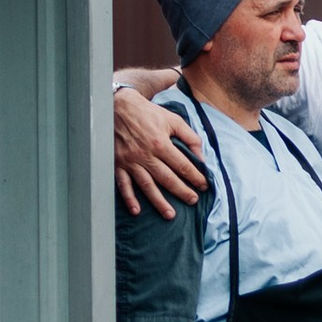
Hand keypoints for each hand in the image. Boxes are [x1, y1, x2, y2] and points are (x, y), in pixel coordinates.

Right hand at [116, 84, 206, 217]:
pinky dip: (129, 198)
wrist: (118, 106)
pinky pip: (123, 184)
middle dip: (182, 191)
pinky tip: (136, 210)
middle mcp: (146, 155)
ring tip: (170, 215)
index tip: (204, 185)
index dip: (195, 177)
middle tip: (193, 200)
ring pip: (147, 186)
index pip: (182, 165)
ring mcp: (131, 161)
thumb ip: (189, 137)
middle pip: (167, 179)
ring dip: (159, 202)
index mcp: (161, 143)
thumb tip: (201, 156)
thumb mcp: (173, 119)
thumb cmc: (148, 113)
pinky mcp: (118, 164)